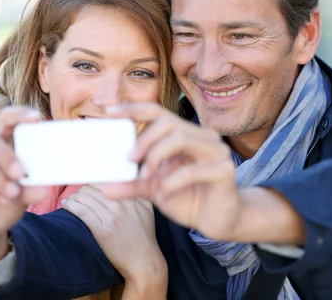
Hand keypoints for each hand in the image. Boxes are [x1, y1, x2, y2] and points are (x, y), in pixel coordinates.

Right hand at [0, 107, 47, 261]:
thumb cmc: (5, 201)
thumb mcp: (23, 196)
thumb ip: (32, 190)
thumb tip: (44, 189)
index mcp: (3, 141)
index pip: (8, 119)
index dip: (20, 115)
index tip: (36, 118)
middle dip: (5, 155)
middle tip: (20, 173)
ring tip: (13, 193)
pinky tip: (0, 200)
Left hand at [62, 185, 167, 294]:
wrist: (143, 260)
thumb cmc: (145, 236)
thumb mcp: (147, 208)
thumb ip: (136, 193)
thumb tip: (121, 183)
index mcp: (132, 197)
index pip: (106, 182)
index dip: (94, 184)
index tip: (89, 188)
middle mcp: (121, 204)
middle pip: (94, 188)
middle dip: (83, 190)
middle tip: (78, 195)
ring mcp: (111, 216)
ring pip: (86, 198)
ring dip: (75, 197)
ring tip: (70, 200)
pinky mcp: (102, 229)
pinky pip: (82, 211)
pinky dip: (71, 205)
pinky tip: (66, 204)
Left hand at [100, 103, 243, 241]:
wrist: (220, 221)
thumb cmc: (190, 199)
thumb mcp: (156, 190)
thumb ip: (134, 185)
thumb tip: (105, 188)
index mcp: (186, 135)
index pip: (158, 113)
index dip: (133, 109)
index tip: (109, 113)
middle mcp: (203, 137)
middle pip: (169, 122)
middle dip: (145, 139)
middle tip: (129, 159)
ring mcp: (217, 151)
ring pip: (182, 138)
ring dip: (157, 156)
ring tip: (146, 178)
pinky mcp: (225, 170)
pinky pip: (194, 169)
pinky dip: (173, 181)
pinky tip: (165, 195)